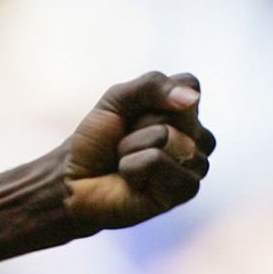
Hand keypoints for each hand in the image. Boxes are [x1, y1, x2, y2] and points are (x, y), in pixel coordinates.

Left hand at [58, 70, 214, 232]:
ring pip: (166, 136)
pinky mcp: (187, 190)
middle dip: (138, 123)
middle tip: (124, 142)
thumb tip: (192, 98)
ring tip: (126, 161)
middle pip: (177, 111)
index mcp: (187, 113)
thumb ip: (153, 85)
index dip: (149, 96)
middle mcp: (198, 138)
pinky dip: (131, 167)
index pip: (188, 83)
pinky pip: (156, 161)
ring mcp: (196, 165)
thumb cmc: (98, 141)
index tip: (130, 114)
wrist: (74, 180)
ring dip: (131, 147)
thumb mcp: (117, 99)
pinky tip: (132, 180)